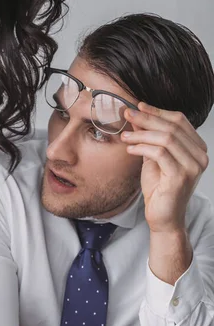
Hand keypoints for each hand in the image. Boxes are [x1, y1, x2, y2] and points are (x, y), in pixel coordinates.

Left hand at [121, 102, 208, 233]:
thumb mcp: (153, 158)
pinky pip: (160, 154)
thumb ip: (149, 138)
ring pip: (166, 138)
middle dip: (147, 118)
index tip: (138, 106)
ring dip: (142, 134)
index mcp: (197, 148)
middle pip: (172, 127)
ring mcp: (193, 166)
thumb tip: (137, 115)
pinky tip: (130, 149)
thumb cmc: (159, 190)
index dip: (157, 112)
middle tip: (127, 114)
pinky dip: (142, 148)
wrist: (163, 218)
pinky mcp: (181, 176)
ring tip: (125, 135)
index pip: (179, 121)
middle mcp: (200, 155)